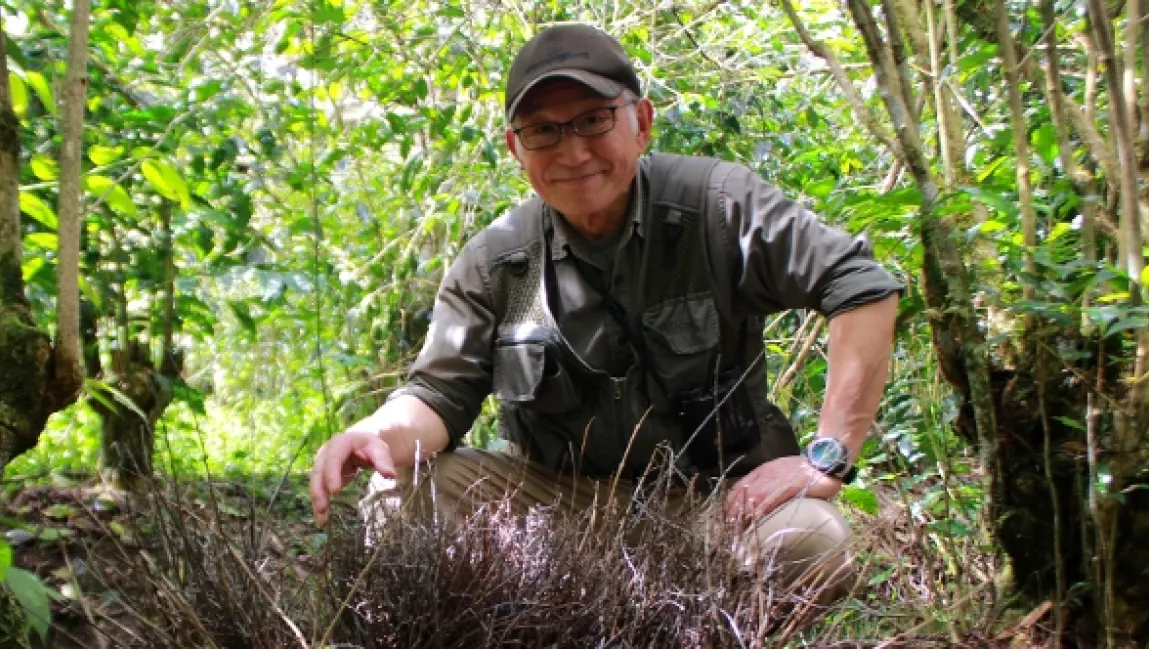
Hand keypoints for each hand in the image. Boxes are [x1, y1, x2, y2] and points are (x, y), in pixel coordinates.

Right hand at [309, 432, 396, 525]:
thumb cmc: (371, 446)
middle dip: (319, 491)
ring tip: (322, 520)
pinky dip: (320, 504)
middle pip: (319, 472)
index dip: (331, 474)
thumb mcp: (379, 449)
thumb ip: (384, 461)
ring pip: (316, 483)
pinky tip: (322, 518)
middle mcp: (326, 453)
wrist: (362, 444)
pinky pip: (319, 490)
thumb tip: (391, 475)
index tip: (334, 491)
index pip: (333, 458)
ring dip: (317, 502)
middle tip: (323, 509)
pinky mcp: (323, 476)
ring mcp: (322, 465)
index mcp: (339, 443)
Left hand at [723, 455, 842, 527]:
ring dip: (742, 516)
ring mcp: (775, 480)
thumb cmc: (805, 470)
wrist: (825, 461)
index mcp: (762, 471)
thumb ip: (772, 484)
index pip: (738, 487)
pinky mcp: (787, 488)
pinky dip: (758, 514)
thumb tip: (763, 502)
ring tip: (738, 532)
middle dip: (732, 512)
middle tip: (729, 530)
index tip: (726, 517)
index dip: (730, 504)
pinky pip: (768, 502)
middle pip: (740, 494)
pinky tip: (754, 524)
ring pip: (751, 499)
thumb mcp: (782, 473)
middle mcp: (765, 475)